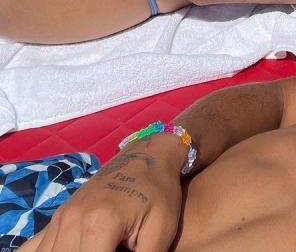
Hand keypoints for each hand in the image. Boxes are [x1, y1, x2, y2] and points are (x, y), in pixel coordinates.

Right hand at [27, 145, 182, 251]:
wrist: (149, 155)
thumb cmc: (160, 192)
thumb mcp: (161, 229)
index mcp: (99, 223)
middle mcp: (72, 220)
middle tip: (113, 249)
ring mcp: (60, 217)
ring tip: (94, 249)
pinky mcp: (56, 217)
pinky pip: (31, 248)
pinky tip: (66, 250)